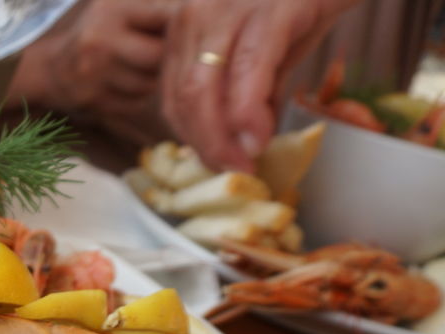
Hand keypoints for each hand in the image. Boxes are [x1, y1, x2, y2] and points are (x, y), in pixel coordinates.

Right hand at [8, 0, 177, 125]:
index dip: (183, 27)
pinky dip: (140, 95)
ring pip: (149, 82)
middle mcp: (100, 40)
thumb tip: (207, 11)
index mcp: (113, 9)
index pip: (167, 18)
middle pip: (158, 56)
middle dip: (167, 57)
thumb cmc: (102, 31)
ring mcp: (95, 73)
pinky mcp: (94, 100)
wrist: (54, 68)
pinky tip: (130, 83)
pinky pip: (136, 101)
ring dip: (155, 78)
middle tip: (168, 53)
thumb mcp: (121, 7)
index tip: (192, 30)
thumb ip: (158, 9)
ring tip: (143, 66)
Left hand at [160, 0, 358, 170]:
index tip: (215, 166)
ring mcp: (227, 8)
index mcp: (187, 27)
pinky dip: (249, 112)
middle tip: (233, 172)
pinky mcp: (272, 8)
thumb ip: (250, 97)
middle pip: (184, 98)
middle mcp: (196, 13)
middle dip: (206, 146)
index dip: (192, 139)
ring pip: (204, 89)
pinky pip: (249, 70)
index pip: (173, 96)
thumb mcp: (266, 54)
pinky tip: (260, 137)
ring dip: (223, 138)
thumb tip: (242, 145)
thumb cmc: (303, 2)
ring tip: (246, 162)